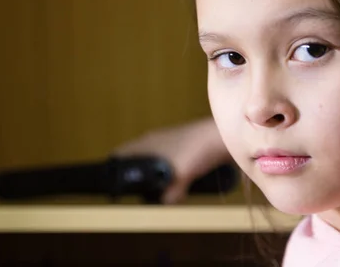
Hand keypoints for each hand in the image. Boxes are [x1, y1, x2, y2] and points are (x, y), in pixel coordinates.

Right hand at [112, 117, 230, 203]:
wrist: (224, 136)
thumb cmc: (197, 150)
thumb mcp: (180, 176)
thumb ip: (169, 194)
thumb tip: (165, 203)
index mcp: (146, 143)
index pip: (120, 154)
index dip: (115, 169)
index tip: (115, 187)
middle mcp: (154, 141)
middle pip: (137, 162)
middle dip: (139, 179)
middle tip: (143, 195)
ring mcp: (169, 143)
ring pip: (156, 165)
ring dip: (159, 178)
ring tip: (165, 192)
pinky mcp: (184, 147)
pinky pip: (171, 164)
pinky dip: (174, 174)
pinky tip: (183, 183)